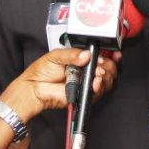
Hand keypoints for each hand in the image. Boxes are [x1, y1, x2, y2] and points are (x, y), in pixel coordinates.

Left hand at [3, 48, 119, 118]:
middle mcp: (86, 71)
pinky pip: (98, 92)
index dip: (110, 55)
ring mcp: (87, 83)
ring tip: (97, 73)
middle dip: (109, 65)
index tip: (115, 54)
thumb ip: (73, 54)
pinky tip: (95, 81)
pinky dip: (100, 86)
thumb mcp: (56, 55)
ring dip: (106, 75)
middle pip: (108, 68)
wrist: (34, 88)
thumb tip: (87, 55)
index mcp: (81, 59)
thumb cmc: (42, 71)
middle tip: (101, 64)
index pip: (101, 56)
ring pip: (107, 80)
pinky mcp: (85, 95)